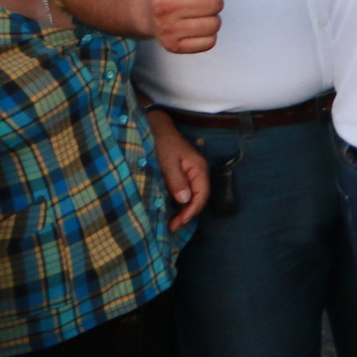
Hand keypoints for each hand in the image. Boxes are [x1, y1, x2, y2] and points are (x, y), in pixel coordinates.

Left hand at [143, 109, 209, 230]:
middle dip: (188, 214)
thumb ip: (176, 180)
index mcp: (198, 168)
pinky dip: (179, 204)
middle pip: (199, 198)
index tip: (178, 223)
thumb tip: (185, 200)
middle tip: (172, 228)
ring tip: (171, 224)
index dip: (192, 211)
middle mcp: (197, 172)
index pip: (202, 194)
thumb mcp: (167, 162)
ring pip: (192, 197)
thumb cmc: (161, 143)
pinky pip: (185, 193)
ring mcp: (190, 174)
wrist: (155, 128)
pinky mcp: (181, 175)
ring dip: (183, 211)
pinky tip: (170, 211)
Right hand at [149, 0, 222, 54]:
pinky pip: (209, 43)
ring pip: (214, 24)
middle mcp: (164, 9)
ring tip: (198, 14)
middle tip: (199, 0)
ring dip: (211, 18)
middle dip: (213, 0)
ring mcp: (167, 30)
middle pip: (216, 4)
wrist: (142, 13)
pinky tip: (195, 28)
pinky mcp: (174, 47)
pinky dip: (207, 36)